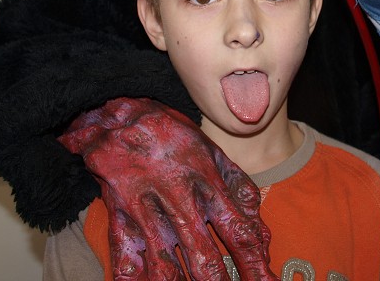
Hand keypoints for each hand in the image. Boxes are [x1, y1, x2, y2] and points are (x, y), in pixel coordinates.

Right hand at [59, 97, 276, 280]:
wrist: (121, 115)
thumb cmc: (174, 137)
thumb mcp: (214, 154)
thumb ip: (241, 192)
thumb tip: (262, 235)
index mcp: (207, 183)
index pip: (238, 231)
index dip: (255, 264)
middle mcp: (179, 199)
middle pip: (204, 256)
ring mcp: (147, 210)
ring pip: (166, 264)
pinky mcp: (118, 215)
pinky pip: (124, 255)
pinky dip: (132, 280)